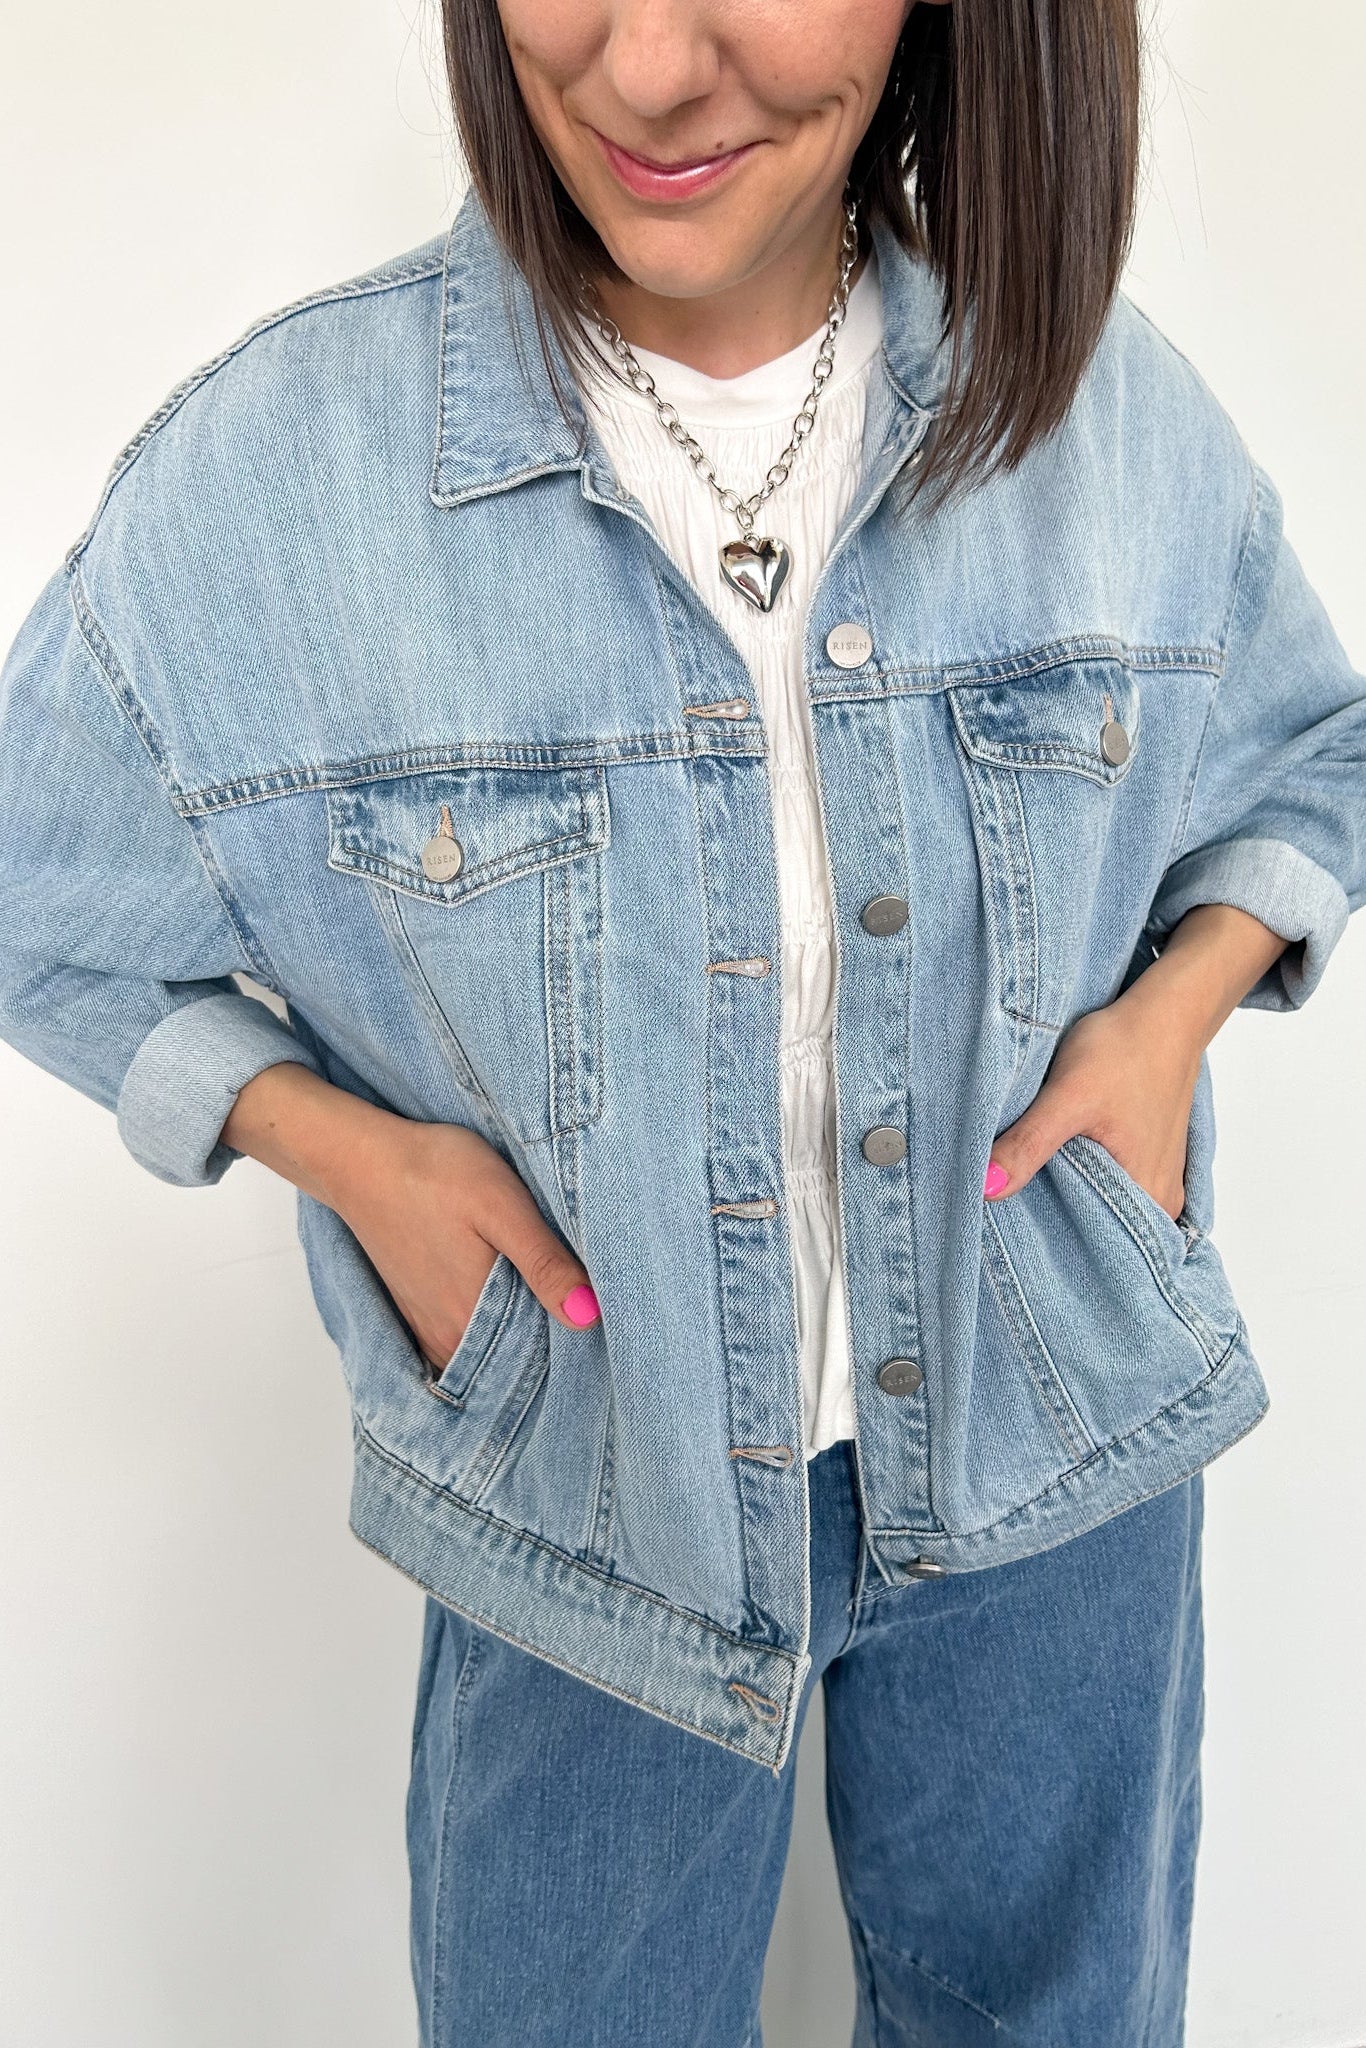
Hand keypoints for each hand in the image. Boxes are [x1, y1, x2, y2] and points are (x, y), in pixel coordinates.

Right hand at [221, 1066, 598, 1368]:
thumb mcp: (501, 1206)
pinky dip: (493, 1326)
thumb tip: (590, 1317)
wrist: (361, 1158)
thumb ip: (545, 1263)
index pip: (547, 1354)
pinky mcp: (419, 1312)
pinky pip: (467, 1338)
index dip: (581, 1335)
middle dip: (556, 1337)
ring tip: (551, 1293)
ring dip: (524, 1331)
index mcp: (475, 1318)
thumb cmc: (432, 1172)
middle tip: (587, 1299)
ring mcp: (430, 1328)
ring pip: (494, 1348)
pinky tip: (510, 1295)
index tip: (607, 1313)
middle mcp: (450, 1337)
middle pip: (521, 1356)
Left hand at [984, 984, 1199, 1219]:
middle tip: (1008, 1204)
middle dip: (1052, 1216)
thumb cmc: (1125, 1050)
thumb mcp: (1068, 1097)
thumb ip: (1028, 1145)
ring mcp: (1159, 1179)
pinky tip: (1058, 1160)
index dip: (1045, 1236)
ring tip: (1031, 1180)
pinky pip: (1112, 1183)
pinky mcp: (1150, 1158)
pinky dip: (1084, 1174)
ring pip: (1101, 1203)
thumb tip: (986, 1189)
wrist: (1163, 1012)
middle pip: (1094, 1225)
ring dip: (1067, 1192)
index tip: (1005, 1229)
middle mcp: (1161, 1200)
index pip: (1089, 1242)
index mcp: (1150, 1198)